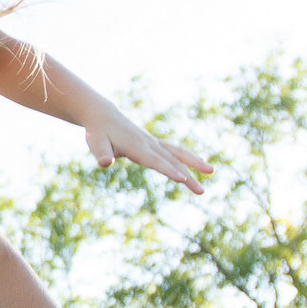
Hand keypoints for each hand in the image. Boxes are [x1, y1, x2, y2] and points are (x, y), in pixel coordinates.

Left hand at [83, 99, 210, 193]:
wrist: (103, 116)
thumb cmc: (98, 132)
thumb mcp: (95, 143)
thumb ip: (102, 153)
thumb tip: (105, 162)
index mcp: (136, 146)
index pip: (155, 161)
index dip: (168, 170)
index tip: (182, 179)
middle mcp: (148, 144)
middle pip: (171, 161)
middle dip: (188, 176)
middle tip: (201, 191)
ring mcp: (153, 142)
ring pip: (177, 153)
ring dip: (194, 162)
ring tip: (211, 170)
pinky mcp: (154, 143)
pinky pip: (174, 150)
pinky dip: (188, 157)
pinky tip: (200, 164)